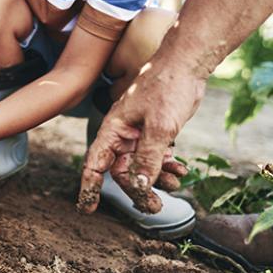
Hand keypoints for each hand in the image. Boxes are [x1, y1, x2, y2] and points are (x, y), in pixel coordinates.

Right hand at [78, 62, 204, 213]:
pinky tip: (181, 169)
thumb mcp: (159, 127)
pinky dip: (168, 167)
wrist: (185, 65)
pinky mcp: (155, 132)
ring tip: (176, 183)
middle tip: (155, 206)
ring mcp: (139, 134)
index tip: (87, 208)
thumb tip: (139, 187)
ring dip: (157, 179)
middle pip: (123, 171)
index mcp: (113, 130)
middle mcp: (123, 135)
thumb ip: (148, 158)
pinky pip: (157, 158)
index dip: (89, 186)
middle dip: (138, 189)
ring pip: (142, 166)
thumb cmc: (166, 88)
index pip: (95, 163)